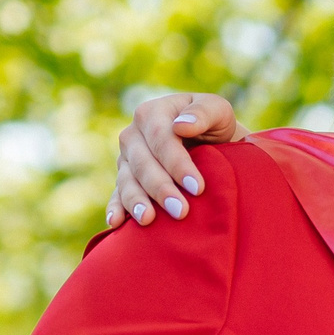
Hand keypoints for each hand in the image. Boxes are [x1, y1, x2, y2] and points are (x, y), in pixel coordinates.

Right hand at [110, 92, 247, 227]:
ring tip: (147, 219)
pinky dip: (115, 208)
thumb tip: (181, 125)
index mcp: (152, 113)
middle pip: (143, 163)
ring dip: (136, 201)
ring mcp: (126, 159)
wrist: (208, 143)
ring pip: (127, 180)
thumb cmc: (215, 126)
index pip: (161, 138)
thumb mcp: (218, 111)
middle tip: (181, 211)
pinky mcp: (125, 180)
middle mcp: (133, 135)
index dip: (177, 163)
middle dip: (161, 188)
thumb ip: (204, 112)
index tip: (197, 187)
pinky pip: (116, 195)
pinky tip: (116, 223)